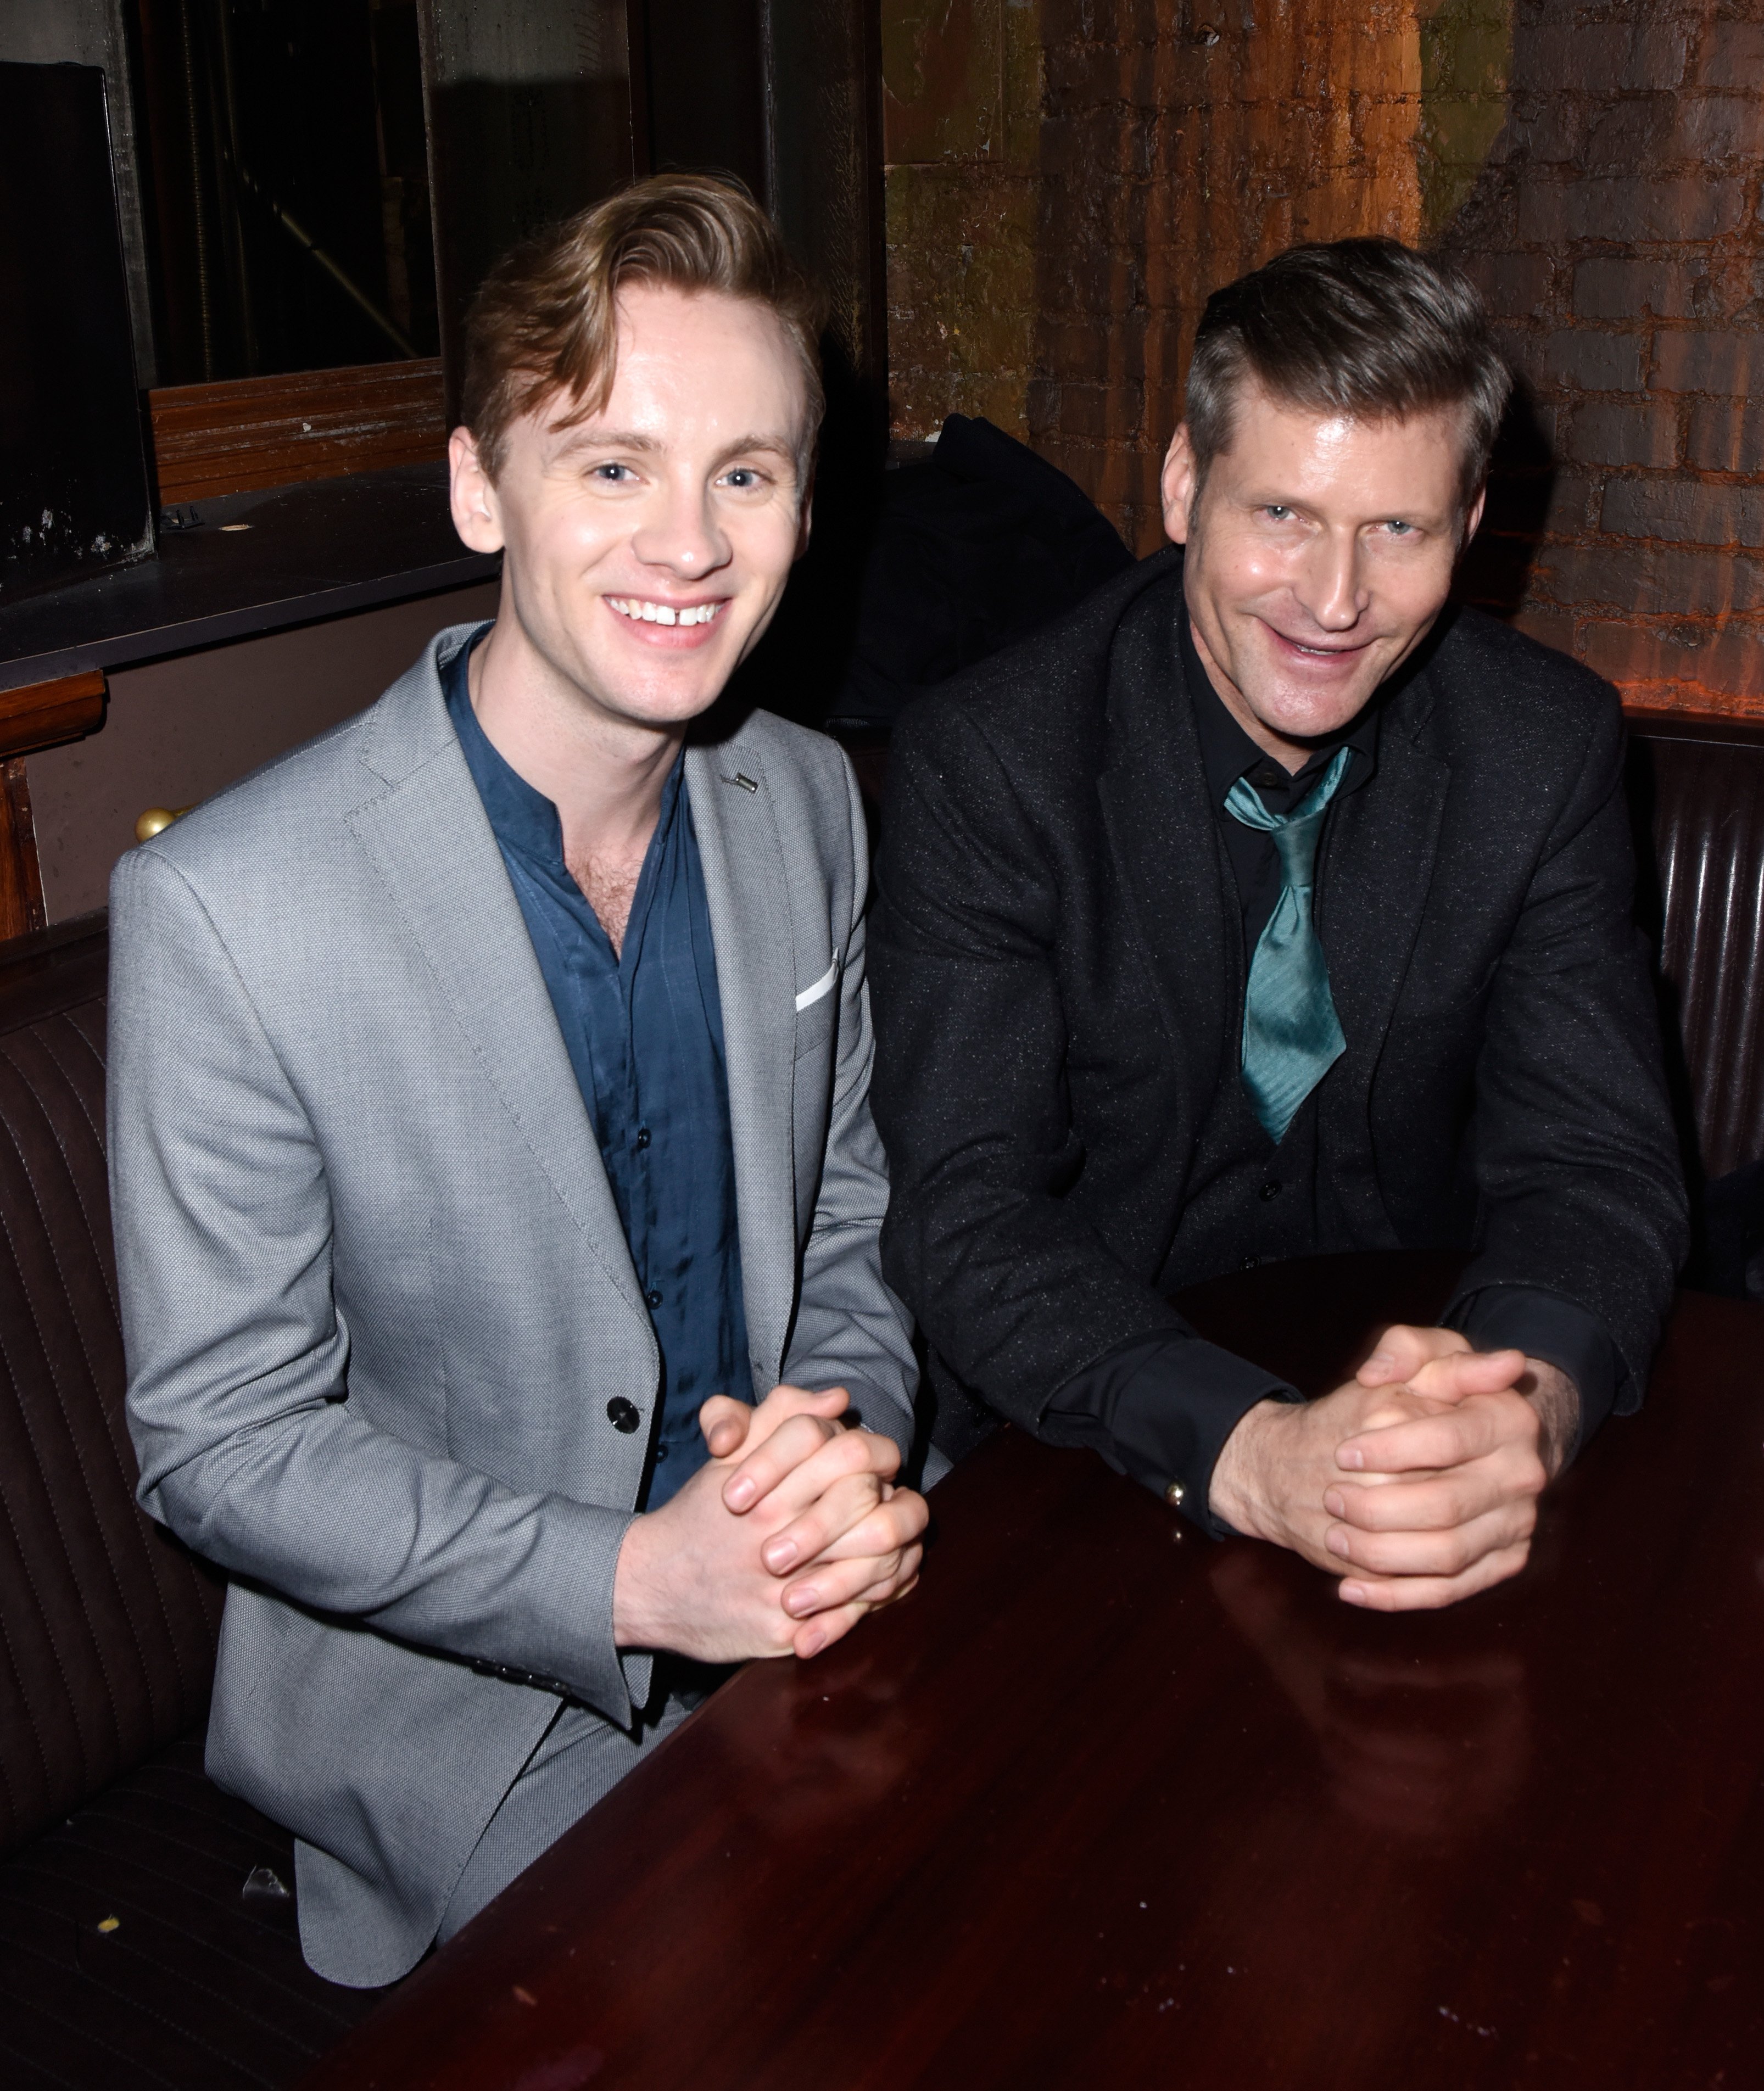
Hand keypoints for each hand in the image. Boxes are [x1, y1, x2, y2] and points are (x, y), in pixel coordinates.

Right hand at [612, 1385, 925, 1662]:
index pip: (848, 1452)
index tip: (868, 1470)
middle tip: (881, 1507)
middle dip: (883, 1500)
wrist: (648, 1584)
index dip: (870, 1456)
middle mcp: (775, 1531)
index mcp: (769, 1485)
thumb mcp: (731, 1455)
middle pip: (863, 1501)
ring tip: (884, 1548)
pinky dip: (870, 1600)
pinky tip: (869, 1589)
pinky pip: (850, 1615)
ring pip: (871, 1562)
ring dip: (887, 1551)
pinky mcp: (782, 1631)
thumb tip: (838, 1397)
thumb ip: (783, 1416)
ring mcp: (780, 1583)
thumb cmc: (700, 1515)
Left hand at [1208, 1330, 1551, 1610]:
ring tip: (1334, 1537)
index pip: (1448, 1439)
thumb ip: (1403, 1349)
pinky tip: (1351, 1588)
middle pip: (1445, 1505)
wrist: (1484, 1440)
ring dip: (1381, 1554)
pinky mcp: (1505, 1561)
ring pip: (1447, 1556)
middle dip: (1376, 1508)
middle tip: (1329, 1498)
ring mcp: (1518, 1524)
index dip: (1390, 1450)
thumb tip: (1376, 1372)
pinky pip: (1452, 1590)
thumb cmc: (1441, 1390)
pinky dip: (1398, 1596)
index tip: (1343, 1452)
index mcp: (1510, 1419)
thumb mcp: (1427, 1353)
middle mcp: (1524, 1476)